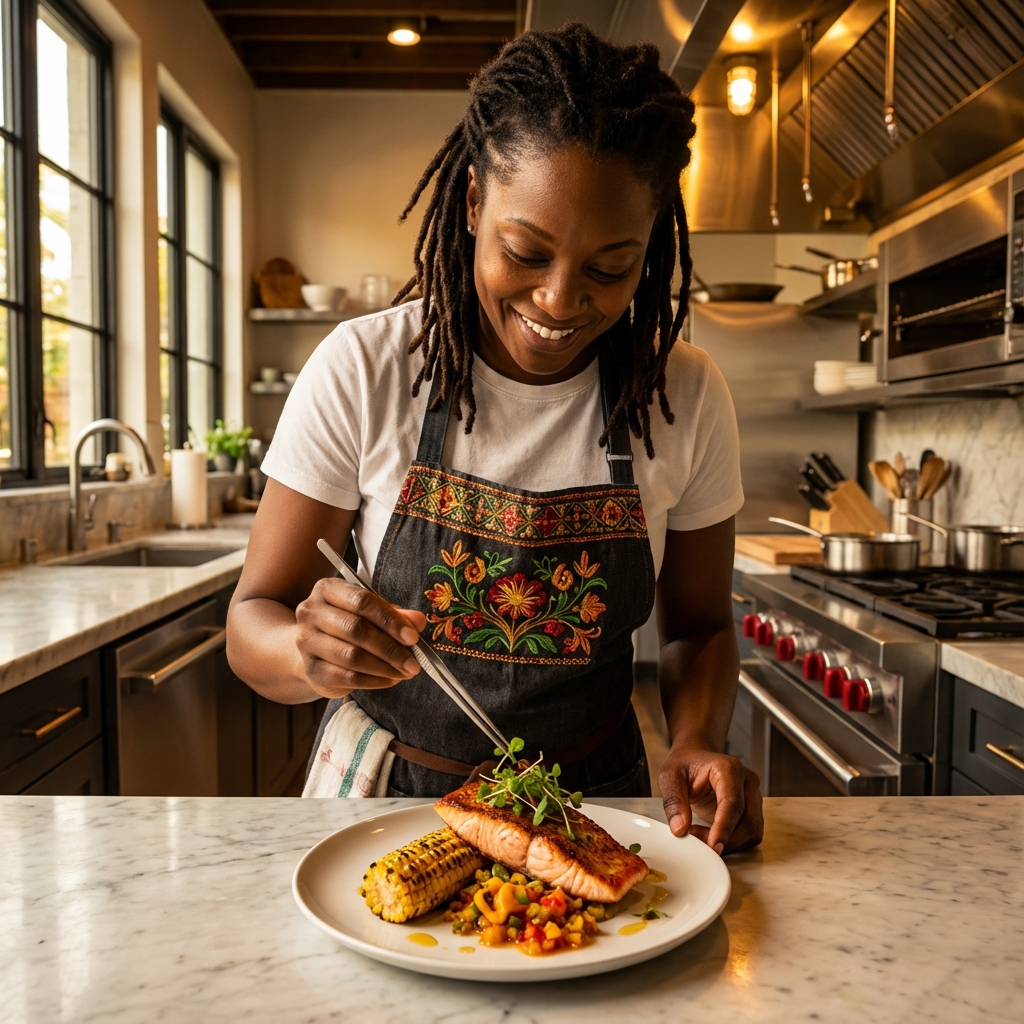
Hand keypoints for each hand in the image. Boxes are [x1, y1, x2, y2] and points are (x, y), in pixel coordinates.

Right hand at [294, 578, 426, 698]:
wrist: (315, 652)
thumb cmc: (347, 626)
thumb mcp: (371, 614)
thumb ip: (395, 615)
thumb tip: (417, 621)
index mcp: (328, 589)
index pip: (362, 601)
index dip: (390, 620)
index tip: (413, 637)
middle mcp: (311, 612)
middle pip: (356, 629)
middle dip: (390, 648)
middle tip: (414, 662)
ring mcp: (306, 642)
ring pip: (351, 656)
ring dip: (385, 667)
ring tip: (405, 672)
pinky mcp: (311, 670)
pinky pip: (347, 677)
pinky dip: (374, 681)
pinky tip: (389, 680)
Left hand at [658, 746, 762, 854]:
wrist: (694, 758)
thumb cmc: (684, 764)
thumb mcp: (669, 776)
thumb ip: (673, 801)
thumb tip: (680, 829)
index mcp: (729, 769)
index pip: (732, 803)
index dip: (724, 828)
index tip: (713, 846)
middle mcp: (747, 781)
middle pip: (748, 821)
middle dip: (725, 839)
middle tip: (698, 842)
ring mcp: (753, 796)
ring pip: (752, 831)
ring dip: (729, 843)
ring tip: (701, 836)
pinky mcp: (752, 810)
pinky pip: (750, 834)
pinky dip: (733, 842)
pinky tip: (712, 836)